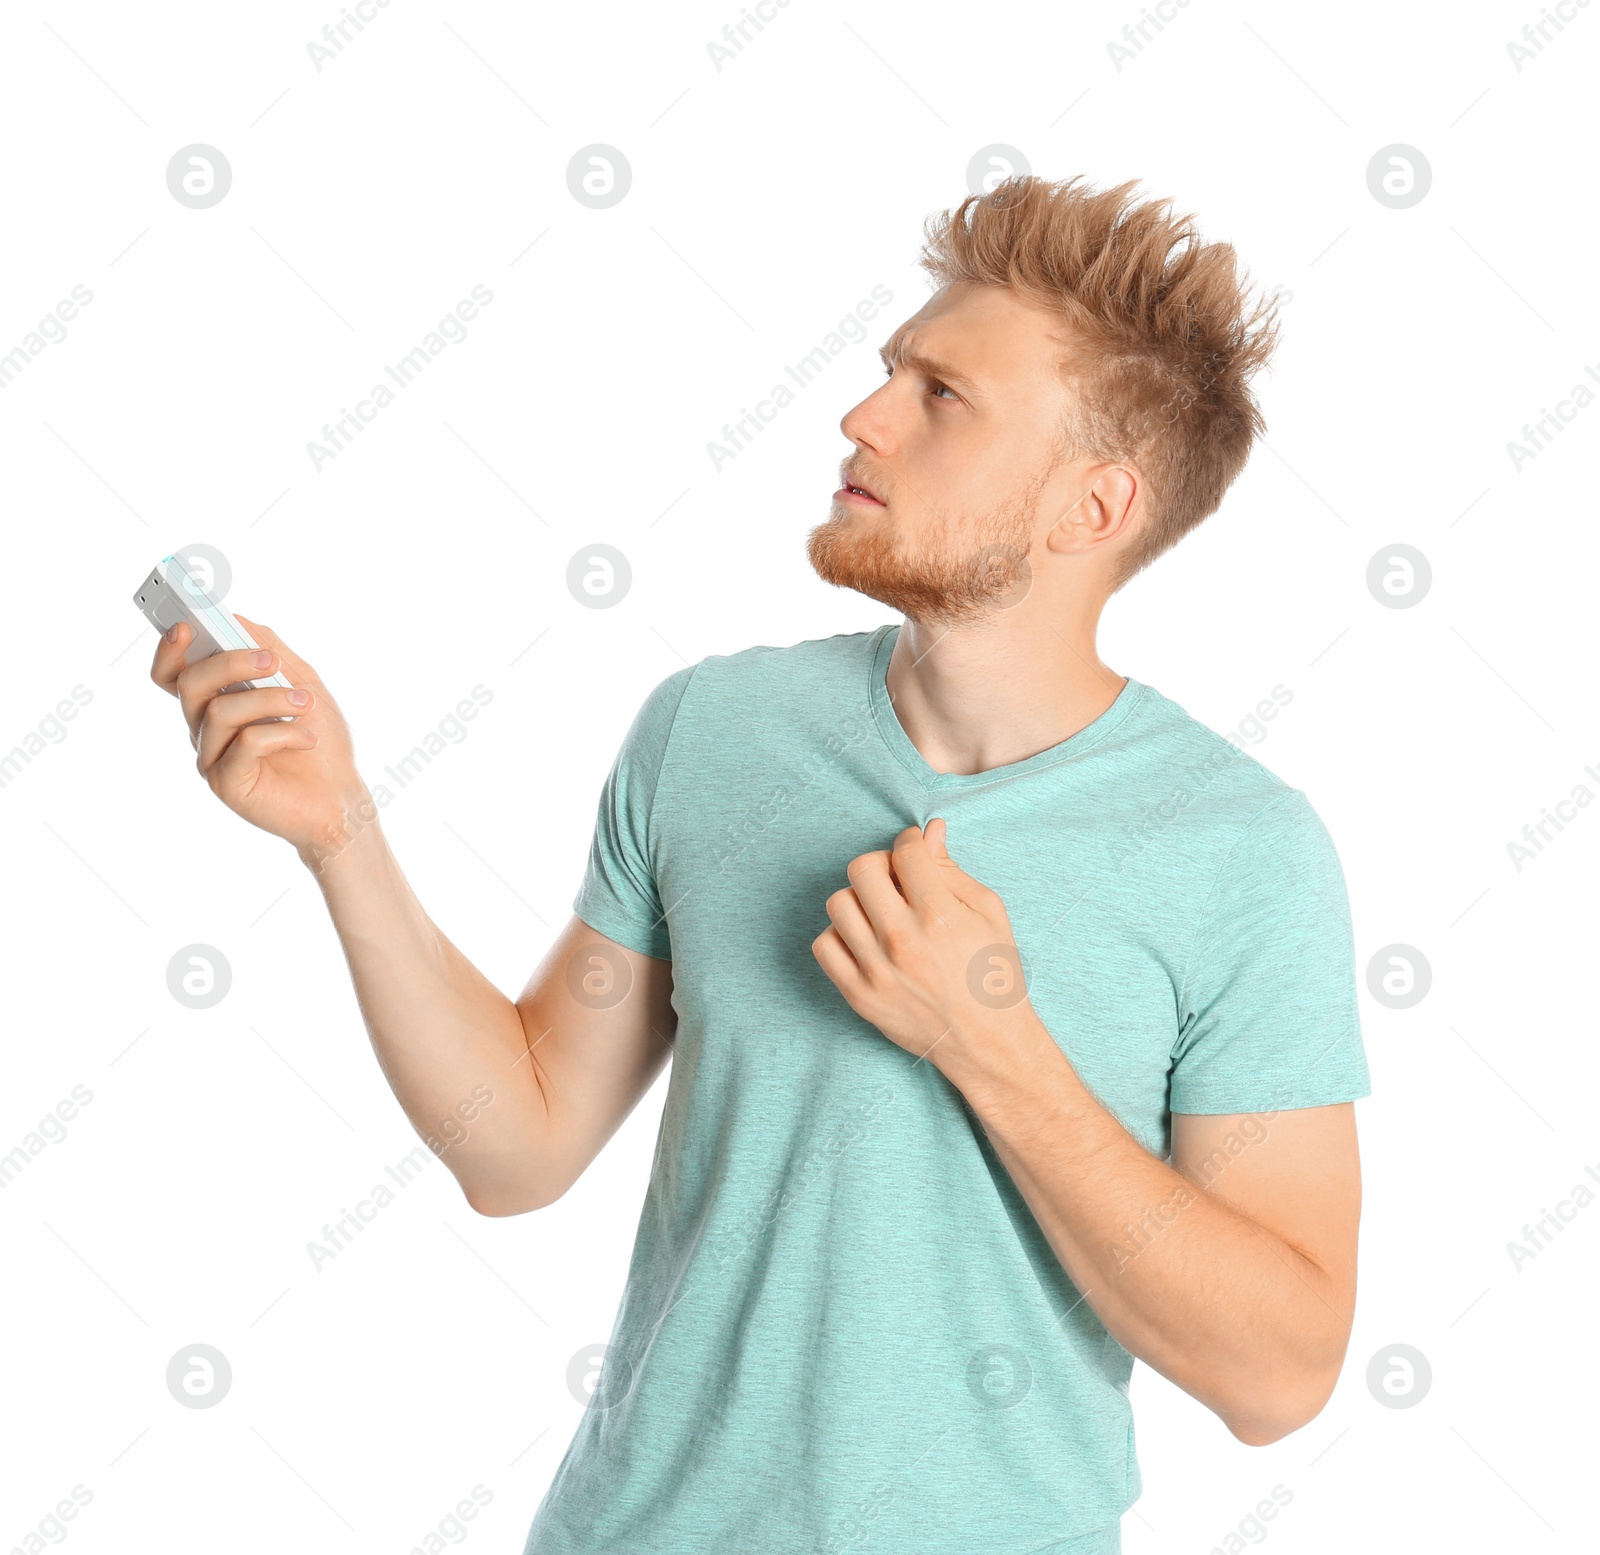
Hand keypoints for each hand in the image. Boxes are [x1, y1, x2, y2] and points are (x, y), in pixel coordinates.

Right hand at [150, 614, 372, 864]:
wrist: (341, 797)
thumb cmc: (321, 741)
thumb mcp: (303, 683)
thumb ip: (271, 650)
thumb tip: (237, 619)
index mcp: (215, 703)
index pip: (174, 673)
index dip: (170, 650)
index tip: (185, 625)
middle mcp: (205, 729)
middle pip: (191, 683)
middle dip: (232, 663)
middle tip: (272, 662)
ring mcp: (212, 757)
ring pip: (219, 710)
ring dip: (270, 699)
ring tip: (306, 705)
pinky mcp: (226, 784)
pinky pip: (243, 743)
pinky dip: (281, 734)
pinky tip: (306, 740)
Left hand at [812, 818, 1032, 1069]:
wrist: (987, 1043)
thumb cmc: (993, 975)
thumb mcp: (988, 914)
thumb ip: (952, 870)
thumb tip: (929, 830)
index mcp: (939, 916)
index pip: (905, 852)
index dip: (910, 842)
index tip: (913, 851)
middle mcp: (902, 940)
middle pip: (862, 869)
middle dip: (881, 865)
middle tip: (896, 880)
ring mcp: (875, 969)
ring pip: (838, 903)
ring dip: (859, 899)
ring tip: (881, 913)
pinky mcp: (858, 995)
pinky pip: (823, 945)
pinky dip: (840, 935)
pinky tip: (865, 940)